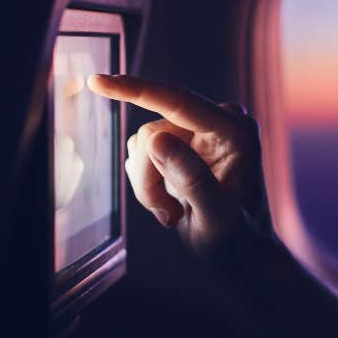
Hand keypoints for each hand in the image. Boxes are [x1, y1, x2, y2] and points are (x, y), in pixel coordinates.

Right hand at [86, 74, 270, 254]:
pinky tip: (170, 205)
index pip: (177, 101)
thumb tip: (158, 140)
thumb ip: (191, 179)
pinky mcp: (182, 145)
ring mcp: (198, 133)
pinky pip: (141, 155)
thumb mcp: (218, 218)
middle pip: (152, 131)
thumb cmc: (238, 240)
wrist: (240, 255)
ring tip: (173, 212)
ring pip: (142, 144)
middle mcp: (218, 123)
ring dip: (147, 184)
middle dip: (149, 176)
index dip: (135, 90)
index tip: (97, 81)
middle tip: (167, 214)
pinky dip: (146, 186)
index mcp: (235, 130)